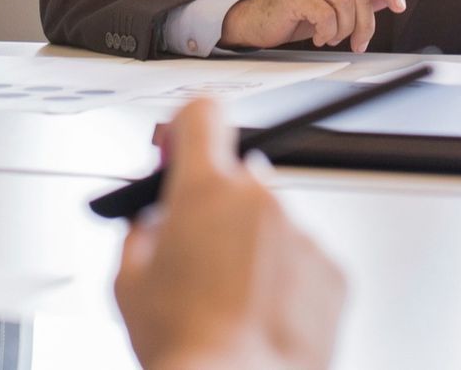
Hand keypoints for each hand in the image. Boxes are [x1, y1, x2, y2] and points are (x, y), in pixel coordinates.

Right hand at [115, 100, 345, 369]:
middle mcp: (259, 199)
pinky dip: (285, 279)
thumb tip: (151, 221)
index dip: (188, 126)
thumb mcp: (128, 282)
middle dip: (217, 205)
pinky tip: (259, 314)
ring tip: (230, 300)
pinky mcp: (332, 270)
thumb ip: (141, 231)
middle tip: (198, 251)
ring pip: (270, 223)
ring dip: (252, 248)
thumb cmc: (185, 345)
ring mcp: (300, 233)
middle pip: (237, 178)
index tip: (181, 142)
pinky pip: (302, 259)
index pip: (202, 114)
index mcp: (204, 190)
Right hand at [220, 0, 406, 52]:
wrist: (257, 22)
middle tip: (359, 42)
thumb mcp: (331, 8)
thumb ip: (357, 1)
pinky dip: (327, 32)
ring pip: (347, 3)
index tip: (399, 5)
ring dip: (344, 29)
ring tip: (331, 37)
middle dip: (365, 24)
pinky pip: (326, 15)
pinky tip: (319, 36)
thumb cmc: (293, 15)